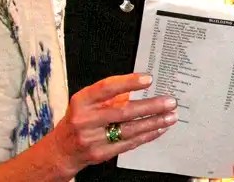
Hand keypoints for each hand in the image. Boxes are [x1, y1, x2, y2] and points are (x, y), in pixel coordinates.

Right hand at [49, 73, 176, 176]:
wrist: (62, 150)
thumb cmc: (80, 119)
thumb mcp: (88, 102)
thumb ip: (111, 94)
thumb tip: (141, 83)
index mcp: (82, 101)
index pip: (106, 88)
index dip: (128, 82)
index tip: (148, 79)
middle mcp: (85, 120)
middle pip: (123, 112)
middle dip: (151, 107)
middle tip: (170, 102)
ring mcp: (92, 139)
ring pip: (129, 130)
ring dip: (154, 122)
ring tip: (171, 116)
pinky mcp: (100, 154)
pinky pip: (129, 144)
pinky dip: (147, 135)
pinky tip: (159, 129)